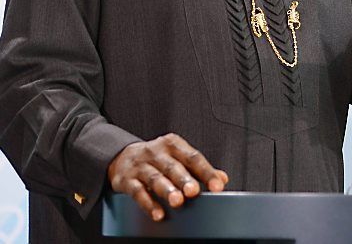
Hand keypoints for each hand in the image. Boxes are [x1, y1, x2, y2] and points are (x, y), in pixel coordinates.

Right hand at [108, 133, 228, 220]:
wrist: (121, 157)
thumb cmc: (157, 159)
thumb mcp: (177, 158)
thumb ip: (199, 168)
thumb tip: (222, 178)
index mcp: (173, 144)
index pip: (193, 157)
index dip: (206, 172)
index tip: (218, 185)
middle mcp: (156, 152)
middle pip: (174, 167)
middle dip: (185, 180)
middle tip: (194, 192)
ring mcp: (140, 165)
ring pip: (155, 178)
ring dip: (167, 190)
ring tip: (177, 202)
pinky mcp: (126, 180)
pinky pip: (137, 192)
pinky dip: (148, 204)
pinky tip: (157, 213)